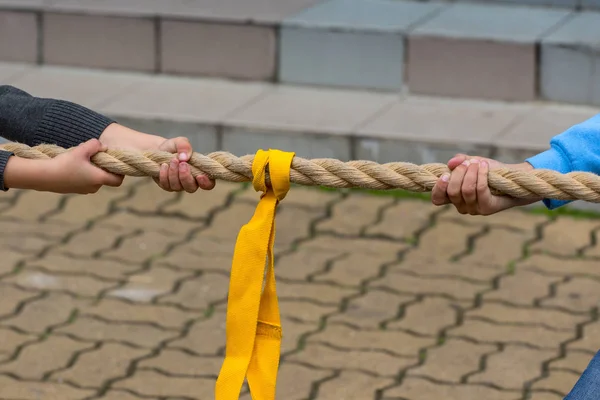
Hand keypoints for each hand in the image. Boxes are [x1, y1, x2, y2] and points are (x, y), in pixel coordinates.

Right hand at [4, 139, 123, 193]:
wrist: (43, 176)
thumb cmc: (64, 163)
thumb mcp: (81, 150)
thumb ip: (94, 145)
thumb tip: (102, 145)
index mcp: (99, 179)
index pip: (118, 180)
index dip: (120, 172)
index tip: (115, 163)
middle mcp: (94, 187)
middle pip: (106, 178)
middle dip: (104, 168)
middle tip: (97, 157)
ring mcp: (83, 190)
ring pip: (94, 179)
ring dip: (93, 170)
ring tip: (83, 159)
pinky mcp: (74, 190)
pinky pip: (84, 181)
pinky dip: (83, 174)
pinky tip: (74, 165)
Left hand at [154, 137, 215, 192]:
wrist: (160, 149)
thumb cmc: (175, 147)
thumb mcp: (180, 142)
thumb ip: (184, 146)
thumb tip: (184, 157)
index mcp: (200, 172)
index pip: (208, 184)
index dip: (206, 183)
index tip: (200, 175)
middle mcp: (191, 182)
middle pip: (191, 188)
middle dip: (185, 177)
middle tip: (182, 164)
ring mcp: (178, 185)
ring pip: (178, 187)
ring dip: (174, 173)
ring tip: (172, 160)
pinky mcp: (167, 186)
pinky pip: (166, 185)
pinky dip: (164, 175)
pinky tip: (164, 165)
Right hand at [431, 154, 538, 214]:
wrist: (513, 178)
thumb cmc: (489, 171)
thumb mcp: (472, 163)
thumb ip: (460, 161)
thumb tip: (451, 163)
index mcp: (453, 197)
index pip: (437, 199)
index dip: (438, 188)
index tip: (445, 174)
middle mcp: (461, 206)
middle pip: (452, 192)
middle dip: (458, 174)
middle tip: (467, 163)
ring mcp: (474, 209)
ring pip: (466, 190)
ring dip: (471, 173)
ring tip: (477, 162)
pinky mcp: (487, 208)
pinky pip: (480, 190)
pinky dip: (481, 175)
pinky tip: (484, 166)